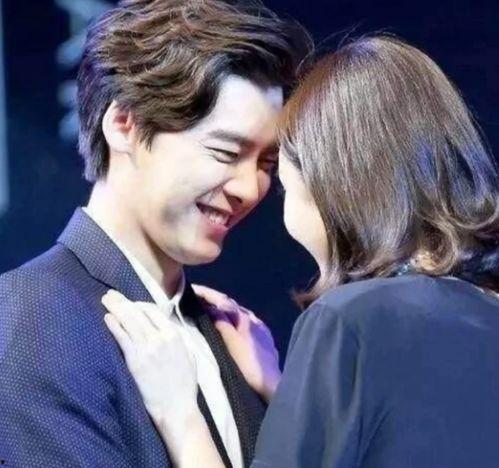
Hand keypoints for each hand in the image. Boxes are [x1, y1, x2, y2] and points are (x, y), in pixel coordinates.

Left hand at [101, 290, 197, 425]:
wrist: (176, 407)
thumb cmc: (185, 384)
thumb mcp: (189, 355)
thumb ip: (177, 338)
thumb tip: (164, 326)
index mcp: (174, 335)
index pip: (153, 311)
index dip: (139, 304)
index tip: (130, 304)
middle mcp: (160, 338)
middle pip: (138, 313)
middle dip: (123, 301)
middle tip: (111, 293)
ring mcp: (146, 349)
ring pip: (129, 322)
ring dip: (116, 308)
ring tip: (106, 299)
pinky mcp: (134, 361)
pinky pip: (122, 338)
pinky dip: (114, 326)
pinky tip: (107, 318)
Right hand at [193, 284, 280, 402]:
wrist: (272, 385)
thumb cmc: (250, 365)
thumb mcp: (232, 343)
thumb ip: (223, 324)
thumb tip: (212, 307)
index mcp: (246, 318)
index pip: (224, 301)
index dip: (208, 294)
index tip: (193, 288)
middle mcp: (255, 320)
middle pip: (232, 305)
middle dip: (215, 300)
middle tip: (198, 297)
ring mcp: (261, 329)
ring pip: (240, 313)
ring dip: (225, 309)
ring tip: (211, 310)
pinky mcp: (265, 340)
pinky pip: (247, 323)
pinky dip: (235, 320)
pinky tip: (234, 325)